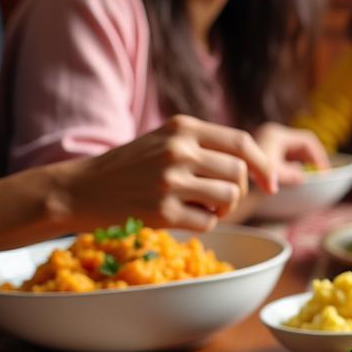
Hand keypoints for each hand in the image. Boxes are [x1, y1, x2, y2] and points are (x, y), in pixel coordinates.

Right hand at [62, 115, 276, 230]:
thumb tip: (256, 163)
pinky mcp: (163, 212)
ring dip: (223, 209)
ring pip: (229, 198)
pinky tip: (182, 218)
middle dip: (239, 190)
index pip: (242, 142)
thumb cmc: (129, 166)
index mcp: (183, 127)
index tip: (272, 182)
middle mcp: (179, 150)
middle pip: (240, 173)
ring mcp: (170, 181)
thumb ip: (204, 144)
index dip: (264, 164)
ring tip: (201, 207)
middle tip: (222, 199)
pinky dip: (204, 224)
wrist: (79, 189)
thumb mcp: (165, 139)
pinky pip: (209, 222)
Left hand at [254, 123, 329, 186]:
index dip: (319, 156)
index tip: (324, 172)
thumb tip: (303, 176)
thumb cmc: (247, 174)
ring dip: (302, 162)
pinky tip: (292, 177)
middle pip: (301, 144)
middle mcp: (272, 134)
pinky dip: (292, 164)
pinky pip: (285, 154)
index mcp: (276, 135)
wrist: (224, 177)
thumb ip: (291, 175)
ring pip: (293, 150)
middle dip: (312, 159)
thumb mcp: (272, 175)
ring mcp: (268, 141)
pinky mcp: (263, 149)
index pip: (308, 141)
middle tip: (319, 174)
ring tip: (308, 177)